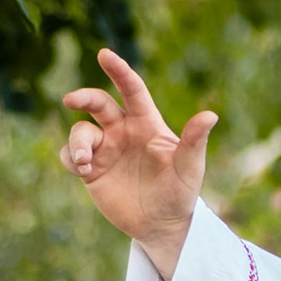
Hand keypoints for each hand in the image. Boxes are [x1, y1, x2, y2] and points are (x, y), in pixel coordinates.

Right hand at [58, 48, 216, 280]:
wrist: (162, 226)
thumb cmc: (181, 193)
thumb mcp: (190, 168)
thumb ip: (195, 141)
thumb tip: (211, 115)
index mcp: (146, 124)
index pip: (132, 91)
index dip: (119, 71)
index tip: (105, 54)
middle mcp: (122, 131)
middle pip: (98, 103)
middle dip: (84, 97)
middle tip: (71, 100)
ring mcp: (105, 149)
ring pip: (81, 131)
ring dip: (78, 141)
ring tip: (86, 161)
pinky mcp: (90, 169)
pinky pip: (70, 155)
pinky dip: (71, 158)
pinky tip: (83, 171)